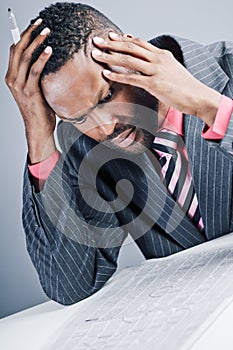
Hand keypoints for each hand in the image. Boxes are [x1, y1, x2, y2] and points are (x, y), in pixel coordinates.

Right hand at [5, 20, 55, 163]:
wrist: (38, 128)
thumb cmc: (39, 110)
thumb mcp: (35, 89)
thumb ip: (35, 75)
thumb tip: (46, 60)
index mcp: (12, 77)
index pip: (14, 51)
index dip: (23, 36)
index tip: (34, 26)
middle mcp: (12, 79)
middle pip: (18, 49)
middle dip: (29, 33)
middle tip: (41, 23)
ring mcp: (19, 85)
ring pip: (25, 56)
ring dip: (37, 41)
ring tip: (47, 32)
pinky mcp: (29, 91)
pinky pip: (35, 70)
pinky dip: (42, 58)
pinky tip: (49, 50)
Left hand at [92, 32, 220, 125]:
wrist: (197, 96)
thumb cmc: (184, 86)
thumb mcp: (172, 69)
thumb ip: (159, 64)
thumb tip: (148, 62)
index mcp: (162, 54)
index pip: (139, 42)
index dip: (123, 39)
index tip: (111, 36)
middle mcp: (158, 59)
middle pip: (130, 48)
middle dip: (111, 44)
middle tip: (97, 41)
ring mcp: (156, 70)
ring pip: (128, 60)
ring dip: (110, 56)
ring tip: (96, 55)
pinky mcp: (154, 84)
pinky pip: (132, 78)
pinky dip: (117, 75)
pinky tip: (106, 73)